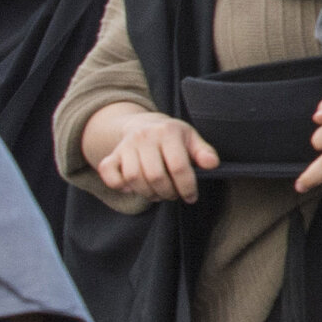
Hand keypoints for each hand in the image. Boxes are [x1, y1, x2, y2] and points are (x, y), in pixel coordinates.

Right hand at [85, 107, 213, 203]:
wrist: (144, 124)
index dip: (186, 187)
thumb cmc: (173, 136)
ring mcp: (126, 145)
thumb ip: (204, 152)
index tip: (191, 197)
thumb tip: (212, 164)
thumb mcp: (192, 139)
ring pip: (133, 178)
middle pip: (155, 176)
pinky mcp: (112, 154)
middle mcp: (144, 137)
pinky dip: (119, 185)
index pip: (178, 166)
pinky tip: (133, 188)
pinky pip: (109, 173)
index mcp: (168, 132)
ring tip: (159, 194)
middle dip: (168, 193)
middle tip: (174, 195)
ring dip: (148, 193)